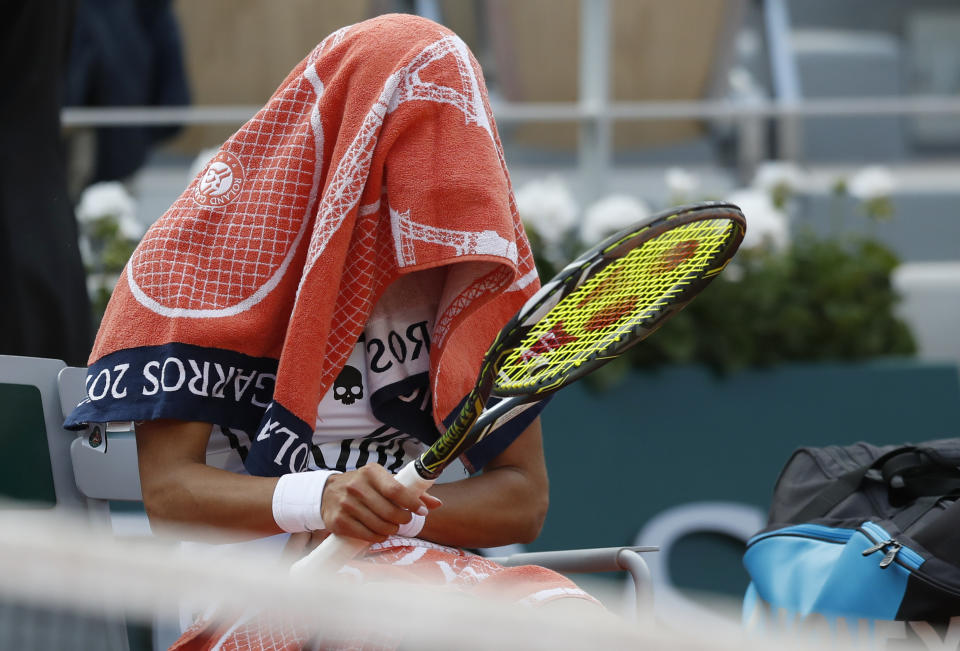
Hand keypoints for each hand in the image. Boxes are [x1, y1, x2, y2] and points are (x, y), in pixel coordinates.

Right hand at [320, 464, 441, 541]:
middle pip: (390, 512)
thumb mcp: (384, 482)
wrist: (328, 493)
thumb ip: (411, 492)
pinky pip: (366, 535)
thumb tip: (437, 504)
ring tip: (392, 527)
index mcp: (371, 472)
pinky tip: (380, 533)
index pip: (396, 490)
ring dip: (391, 530)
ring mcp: (345, 504)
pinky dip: (378, 537)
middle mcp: (356, 486)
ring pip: (379, 526)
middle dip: (403, 520)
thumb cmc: (364, 487)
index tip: (422, 511)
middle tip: (405, 520)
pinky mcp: (338, 521)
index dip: (412, 503)